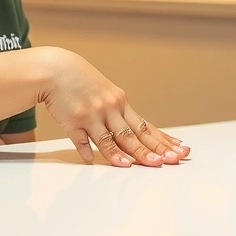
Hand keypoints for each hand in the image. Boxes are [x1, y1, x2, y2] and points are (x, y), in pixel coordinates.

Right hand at [37, 47, 189, 167]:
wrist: (57, 69)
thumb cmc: (84, 83)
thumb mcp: (108, 94)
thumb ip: (121, 115)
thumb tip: (139, 134)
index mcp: (121, 103)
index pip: (145, 127)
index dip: (162, 141)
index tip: (178, 151)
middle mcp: (110, 108)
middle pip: (132, 134)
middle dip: (149, 150)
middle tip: (165, 162)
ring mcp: (91, 114)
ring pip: (107, 138)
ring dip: (119, 153)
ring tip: (131, 165)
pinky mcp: (72, 120)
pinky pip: (80, 138)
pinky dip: (85, 149)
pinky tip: (91, 159)